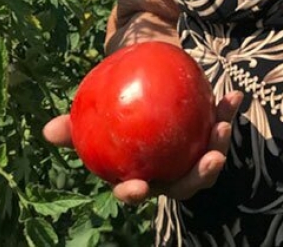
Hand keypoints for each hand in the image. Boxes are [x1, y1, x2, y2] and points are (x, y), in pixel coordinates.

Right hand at [42, 90, 243, 203]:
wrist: (143, 89)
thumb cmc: (115, 110)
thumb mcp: (95, 114)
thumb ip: (75, 124)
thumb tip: (48, 130)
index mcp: (140, 174)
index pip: (136, 191)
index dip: (135, 194)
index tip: (138, 187)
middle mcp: (168, 172)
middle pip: (185, 184)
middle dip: (200, 177)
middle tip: (210, 159)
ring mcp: (191, 156)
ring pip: (207, 160)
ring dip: (219, 145)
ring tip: (223, 125)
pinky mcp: (208, 135)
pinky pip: (219, 125)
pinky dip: (228, 112)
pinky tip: (234, 95)